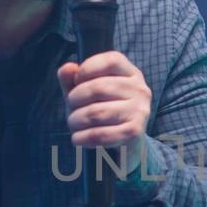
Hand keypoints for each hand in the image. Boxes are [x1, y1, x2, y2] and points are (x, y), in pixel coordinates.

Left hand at [58, 51, 151, 175]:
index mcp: (131, 74)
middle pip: (98, 87)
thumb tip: (67, 69)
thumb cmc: (103, 115)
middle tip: (71, 110)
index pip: (111, 60)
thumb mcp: (86, 94)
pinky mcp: (135, 132)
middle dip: (75, 99)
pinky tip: (78, 139)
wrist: (126, 146)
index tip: (76, 81)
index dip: (88, 68)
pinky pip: (101, 134)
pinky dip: (83, 137)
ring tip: (73, 124)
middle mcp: (140, 90)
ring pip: (96, 112)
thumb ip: (72, 80)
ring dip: (76, 121)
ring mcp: (140, 111)